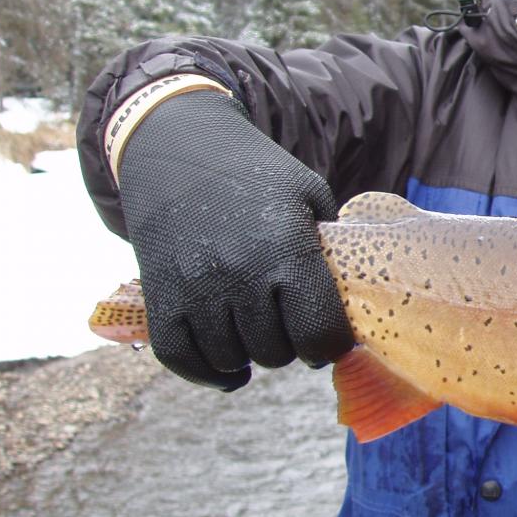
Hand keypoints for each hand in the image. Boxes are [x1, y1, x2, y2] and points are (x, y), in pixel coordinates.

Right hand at [116, 89, 353, 389]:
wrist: (176, 145)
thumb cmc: (256, 172)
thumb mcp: (309, 195)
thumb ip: (331, 249)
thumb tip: (358, 299)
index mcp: (286, 249)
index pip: (319, 336)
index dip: (329, 345)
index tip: (328, 336)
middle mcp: (239, 274)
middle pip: (277, 352)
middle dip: (290, 345)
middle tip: (289, 324)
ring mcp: (194, 289)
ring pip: (233, 360)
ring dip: (250, 354)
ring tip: (259, 331)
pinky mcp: (158, 299)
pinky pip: (183, 360)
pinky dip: (208, 372)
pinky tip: (230, 366)